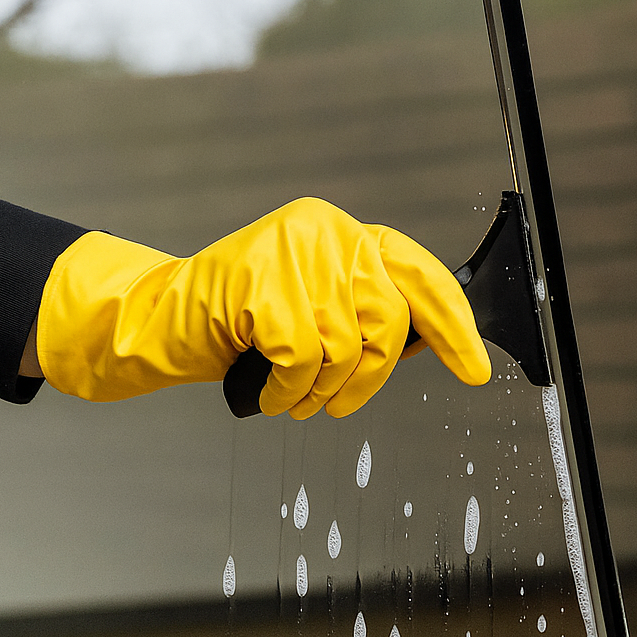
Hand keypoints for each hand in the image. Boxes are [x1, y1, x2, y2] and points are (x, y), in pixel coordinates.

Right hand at [34, 198, 490, 416]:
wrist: (161, 320)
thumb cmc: (241, 322)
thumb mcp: (316, 306)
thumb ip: (367, 312)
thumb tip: (434, 344)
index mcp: (346, 235)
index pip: (422, 275)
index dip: (454, 326)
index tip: (475, 370)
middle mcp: (327, 232)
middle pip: (389, 321)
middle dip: (369, 378)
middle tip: (336, 404)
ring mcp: (294, 254)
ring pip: (345, 348)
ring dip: (319, 391)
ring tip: (293, 394)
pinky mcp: (263, 284)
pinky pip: (303, 361)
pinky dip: (286, 391)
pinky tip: (268, 391)